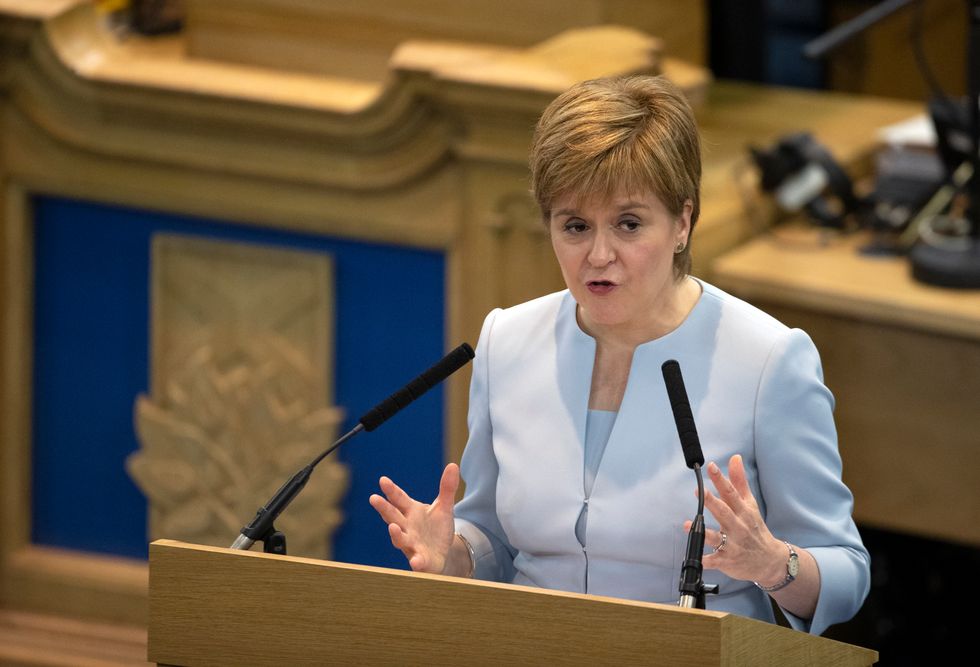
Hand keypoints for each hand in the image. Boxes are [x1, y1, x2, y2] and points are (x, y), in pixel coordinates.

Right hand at [369, 463, 459, 573]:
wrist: (443, 553)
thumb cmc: (436, 528)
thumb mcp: (444, 506)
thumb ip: (447, 488)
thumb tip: (453, 465)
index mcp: (411, 512)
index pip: (399, 499)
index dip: (391, 490)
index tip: (382, 480)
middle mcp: (407, 527)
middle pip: (393, 517)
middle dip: (384, 508)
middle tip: (373, 498)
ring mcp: (411, 544)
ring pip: (400, 539)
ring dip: (396, 534)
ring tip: (392, 527)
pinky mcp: (421, 561)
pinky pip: (417, 561)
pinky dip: (416, 562)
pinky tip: (416, 562)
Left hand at [684, 454, 785, 585]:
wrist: (770, 561)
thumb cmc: (755, 528)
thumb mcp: (750, 504)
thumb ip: (739, 482)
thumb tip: (735, 457)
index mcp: (743, 512)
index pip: (731, 492)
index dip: (721, 479)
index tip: (711, 466)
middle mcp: (738, 527)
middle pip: (724, 512)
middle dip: (712, 501)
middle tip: (699, 490)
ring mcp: (733, 545)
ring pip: (717, 537)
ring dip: (703, 532)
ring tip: (688, 525)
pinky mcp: (727, 561)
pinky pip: (714, 561)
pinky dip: (706, 560)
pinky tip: (696, 558)